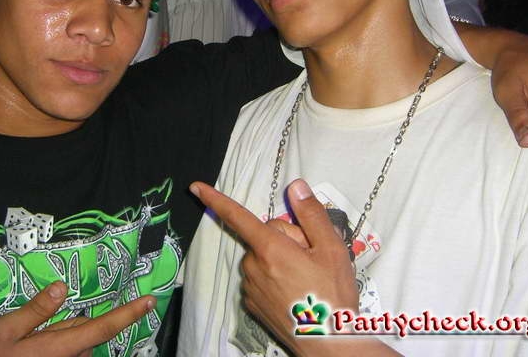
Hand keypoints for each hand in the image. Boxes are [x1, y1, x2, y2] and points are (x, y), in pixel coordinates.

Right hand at [0, 281, 154, 356]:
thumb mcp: (5, 331)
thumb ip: (36, 309)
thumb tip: (62, 287)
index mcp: (63, 347)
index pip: (104, 327)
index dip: (129, 313)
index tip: (150, 301)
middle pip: (84, 331)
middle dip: (66, 326)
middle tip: (33, 336)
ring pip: (77, 343)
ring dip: (61, 340)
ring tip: (30, 348)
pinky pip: (72, 354)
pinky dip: (59, 350)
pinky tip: (36, 355)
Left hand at [190, 180, 389, 356]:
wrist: (329, 343)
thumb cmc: (332, 294)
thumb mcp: (332, 248)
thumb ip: (311, 213)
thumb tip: (295, 186)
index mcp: (270, 248)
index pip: (237, 216)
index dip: (215, 200)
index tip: (195, 188)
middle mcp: (253, 266)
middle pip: (265, 235)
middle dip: (286, 239)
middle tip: (311, 258)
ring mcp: (251, 287)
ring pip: (263, 257)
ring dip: (281, 259)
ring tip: (307, 277)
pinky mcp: (253, 304)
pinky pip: (261, 277)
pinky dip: (275, 278)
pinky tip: (296, 290)